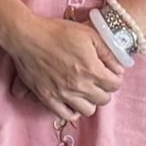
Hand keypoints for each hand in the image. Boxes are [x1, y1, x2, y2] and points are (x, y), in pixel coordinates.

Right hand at [0, 13, 123, 121]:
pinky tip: (72, 100)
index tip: (109, 73)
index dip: (115, 78)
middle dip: (104, 90)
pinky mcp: (47, 97)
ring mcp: (62, 93)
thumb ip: (108, 52)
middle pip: (103, 99)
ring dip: (89, 101)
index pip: (115, 85)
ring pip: (88, 110)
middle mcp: (79, 85)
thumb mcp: (89, 34)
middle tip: (97, 81)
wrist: (26, 36)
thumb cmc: (57, 32)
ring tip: (84, 91)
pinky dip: (72, 110)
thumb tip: (119, 68)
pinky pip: (65, 114)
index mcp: (92, 69)